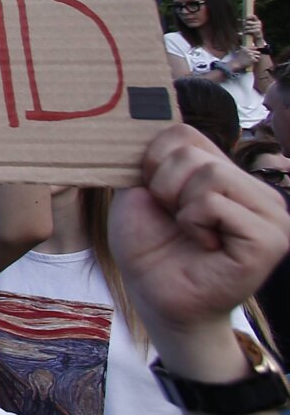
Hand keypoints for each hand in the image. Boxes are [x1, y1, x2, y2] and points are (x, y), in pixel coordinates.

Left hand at [112, 125, 289, 374]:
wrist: (157, 297)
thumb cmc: (150, 247)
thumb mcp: (142, 192)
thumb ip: (156, 157)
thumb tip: (154, 117)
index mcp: (229, 174)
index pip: (184, 132)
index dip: (153, 162)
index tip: (155, 196)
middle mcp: (257, 190)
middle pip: (194, 151)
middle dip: (164, 186)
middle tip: (174, 219)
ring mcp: (271, 214)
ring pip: (209, 173)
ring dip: (180, 205)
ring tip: (190, 232)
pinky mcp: (270, 239)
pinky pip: (215, 203)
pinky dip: (194, 223)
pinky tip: (204, 245)